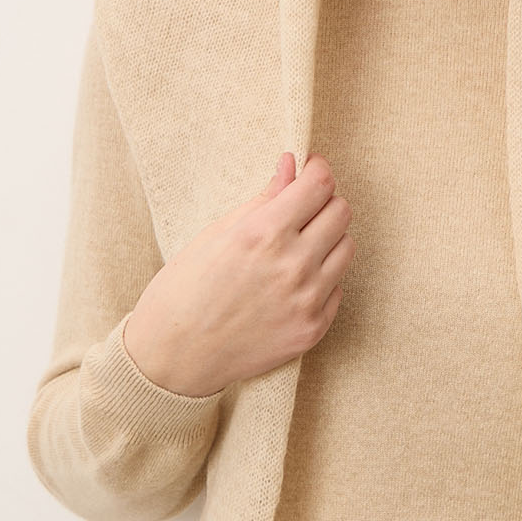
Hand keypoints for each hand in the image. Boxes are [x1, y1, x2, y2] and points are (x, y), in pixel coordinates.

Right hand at [122, 151, 353, 397]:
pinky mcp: (313, 328)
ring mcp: (307, 300)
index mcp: (263, 234)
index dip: (317, 170)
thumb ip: (263, 198)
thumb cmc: (184, 290)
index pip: (319, 185)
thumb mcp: (216, 234)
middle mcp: (292, 265)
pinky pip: (337, 287)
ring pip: (346, 248)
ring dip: (327, 240)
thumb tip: (291, 164)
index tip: (310, 170)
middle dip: (323, 202)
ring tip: (296, 247)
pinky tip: (291, 283)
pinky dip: (321, 278)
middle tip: (302, 209)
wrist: (175, 356)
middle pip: (341, 212)